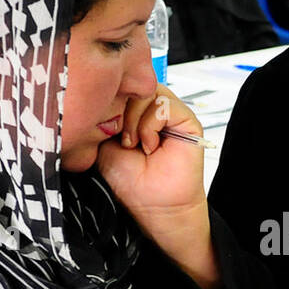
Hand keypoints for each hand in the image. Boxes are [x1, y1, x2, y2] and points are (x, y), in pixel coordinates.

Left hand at [97, 84, 206, 222]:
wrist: (155, 206)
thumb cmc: (132, 181)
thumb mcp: (103, 143)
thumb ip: (104, 116)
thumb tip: (101, 94)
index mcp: (134, 111)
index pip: (120, 84)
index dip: (109, 101)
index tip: (105, 129)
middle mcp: (153, 109)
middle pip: (133, 83)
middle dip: (120, 110)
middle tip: (122, 140)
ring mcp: (171, 113)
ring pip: (147, 91)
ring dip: (134, 120)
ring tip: (135, 144)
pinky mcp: (187, 120)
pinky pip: (164, 104)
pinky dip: (150, 125)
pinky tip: (150, 145)